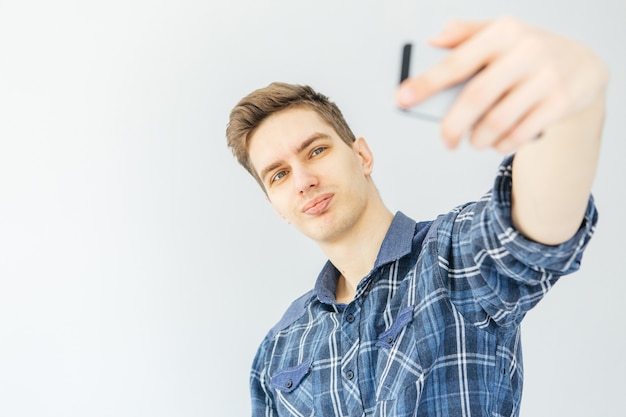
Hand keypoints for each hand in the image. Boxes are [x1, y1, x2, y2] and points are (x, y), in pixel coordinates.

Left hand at [396, 17, 608, 152]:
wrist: (584, 65)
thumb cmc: (528, 50)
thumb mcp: (500, 32)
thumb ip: (466, 33)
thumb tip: (432, 41)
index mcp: (503, 31)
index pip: (456, 62)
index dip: (427, 83)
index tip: (402, 99)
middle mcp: (527, 51)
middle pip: (475, 98)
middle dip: (452, 126)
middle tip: (446, 140)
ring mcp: (547, 78)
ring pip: (497, 122)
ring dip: (478, 139)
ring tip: (473, 140)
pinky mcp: (561, 103)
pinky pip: (519, 134)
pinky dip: (502, 144)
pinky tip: (497, 141)